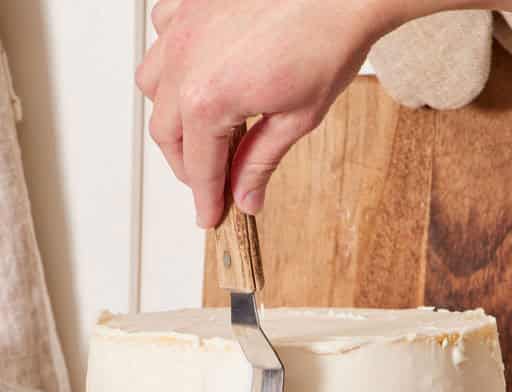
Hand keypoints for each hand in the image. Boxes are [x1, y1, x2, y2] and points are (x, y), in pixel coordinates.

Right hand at [137, 0, 395, 227]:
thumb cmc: (326, 43)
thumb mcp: (298, 119)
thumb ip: (261, 161)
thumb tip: (247, 196)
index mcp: (208, 99)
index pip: (200, 166)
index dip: (206, 198)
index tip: (211, 216)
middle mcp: (183, 62)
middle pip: (166, 131)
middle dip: (188, 164)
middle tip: (214, 184)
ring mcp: (180, 29)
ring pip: (153, 86)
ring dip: (172, 116)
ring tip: (205, 134)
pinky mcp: (188, 4)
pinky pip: (162, 40)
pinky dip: (172, 64)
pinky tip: (198, 76)